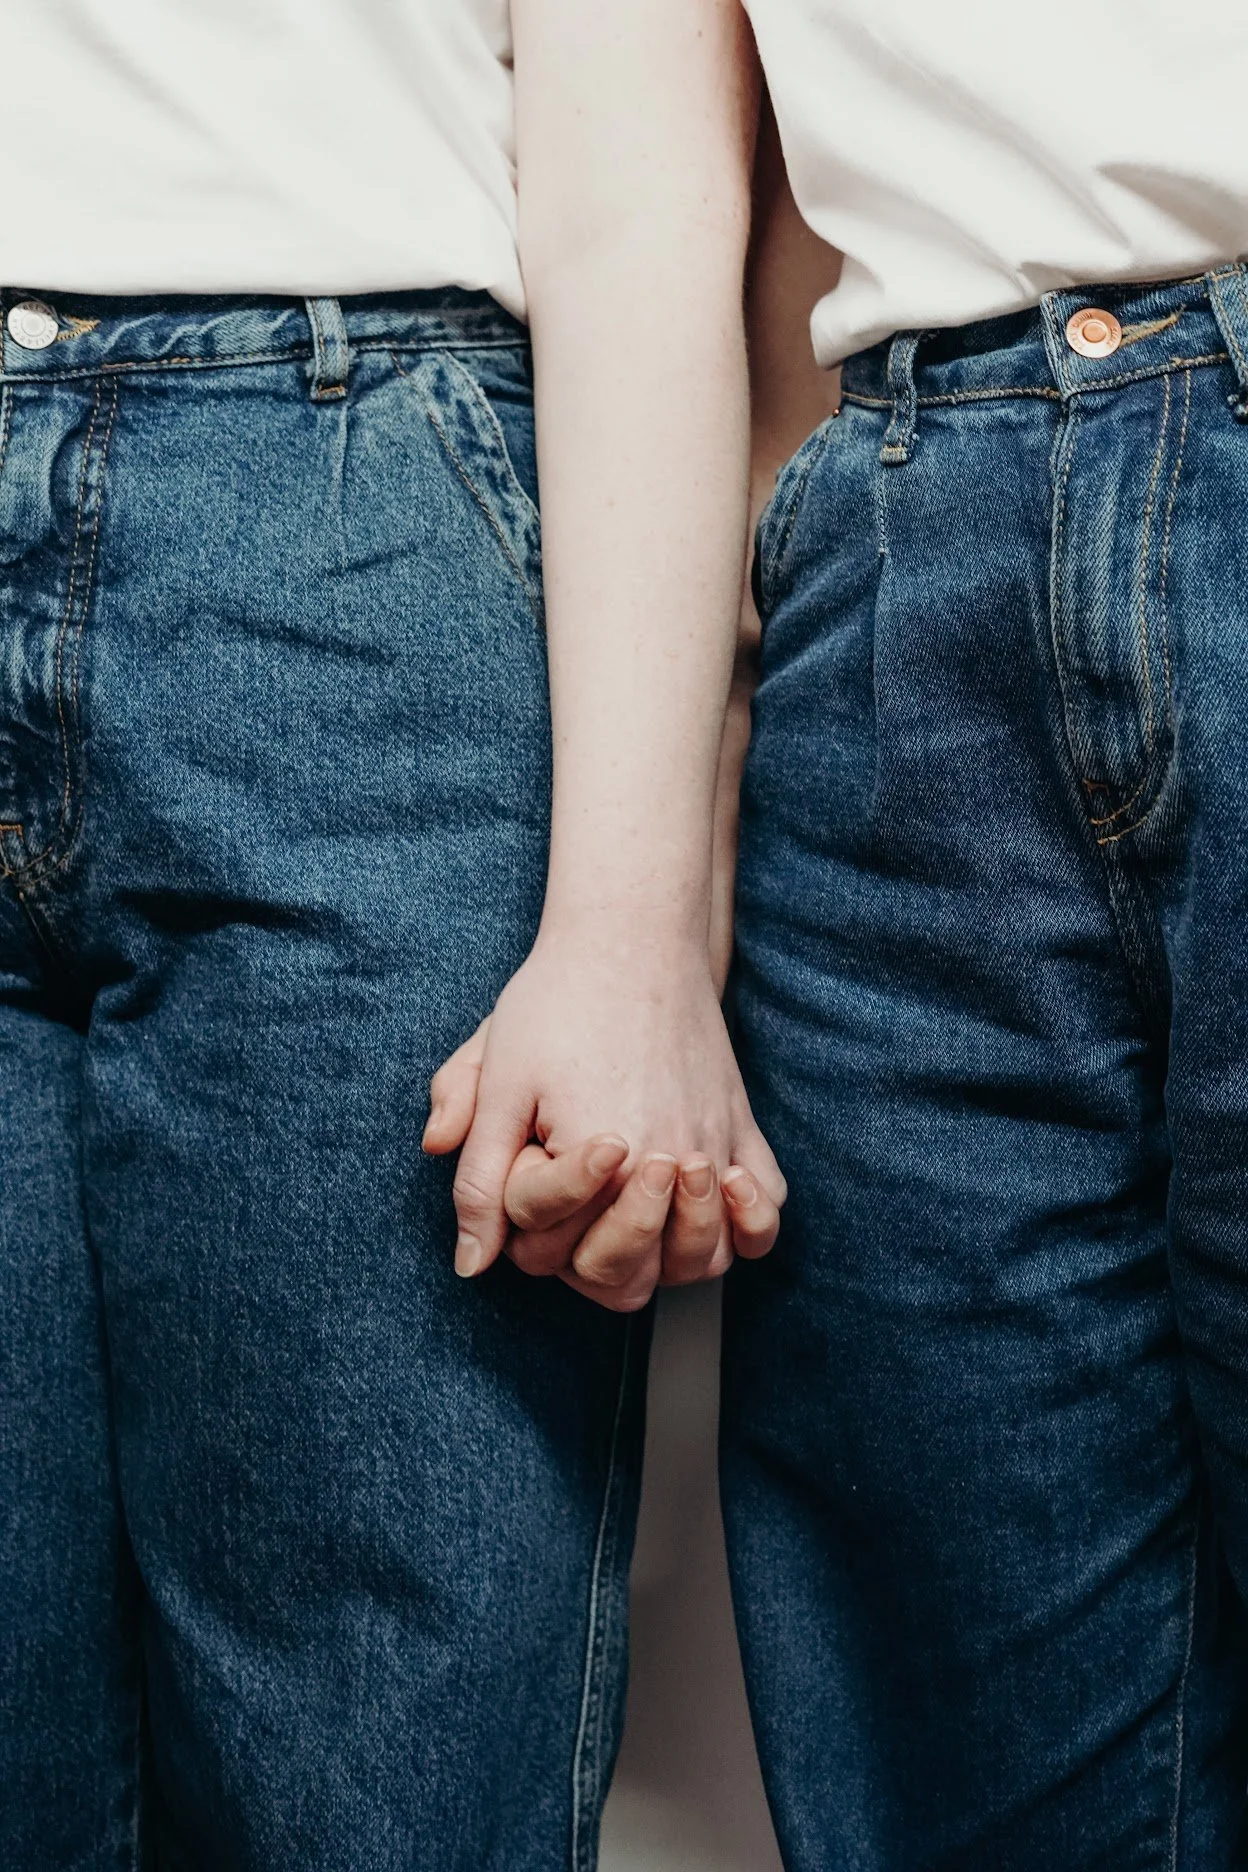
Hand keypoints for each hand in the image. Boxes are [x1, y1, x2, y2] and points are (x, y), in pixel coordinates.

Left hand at [423, 932, 784, 1309]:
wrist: (630, 937)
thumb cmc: (556, 1003)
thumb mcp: (497, 1084)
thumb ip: (479, 1180)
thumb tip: (472, 1265)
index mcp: (599, 1159)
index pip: (553, 1247)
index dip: (524, 1219)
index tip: (531, 1160)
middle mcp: (668, 1164)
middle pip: (631, 1275)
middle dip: (588, 1253)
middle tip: (575, 1199)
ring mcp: (716, 1147)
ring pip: (705, 1260)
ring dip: (665, 1256)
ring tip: (637, 1209)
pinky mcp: (743, 1126)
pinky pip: (767, 1211)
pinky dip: (748, 1227)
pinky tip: (714, 1204)